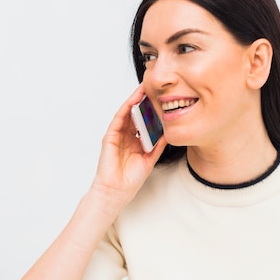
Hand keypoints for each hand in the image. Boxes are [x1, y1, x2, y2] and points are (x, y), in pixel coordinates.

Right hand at [91, 85, 166, 208]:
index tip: (162, 99)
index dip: (152, 110)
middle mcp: (126, 136)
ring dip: (135, 100)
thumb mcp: (150, 158)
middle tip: (155, 87)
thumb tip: (168, 131)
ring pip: (127, 113)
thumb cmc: (131, 179)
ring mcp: (117, 135)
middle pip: (136, 114)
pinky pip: (119, 119)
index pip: (144, 121)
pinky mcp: (110, 136)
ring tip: (145, 88)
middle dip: (144, 101)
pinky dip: (126, 108)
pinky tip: (133, 100)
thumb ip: (158, 144)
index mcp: (136, 141)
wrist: (117, 191)